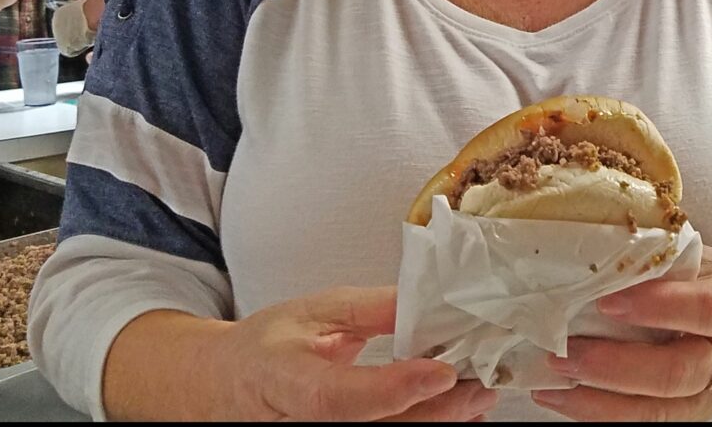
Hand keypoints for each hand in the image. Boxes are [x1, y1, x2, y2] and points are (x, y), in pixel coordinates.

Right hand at [105, 286, 498, 421]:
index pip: (340, 398)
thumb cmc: (270, 346)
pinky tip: (450, 407)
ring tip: (477, 393)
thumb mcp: (312, 311)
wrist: (231, 388)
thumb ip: (367, 308)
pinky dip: (423, 424)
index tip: (439, 369)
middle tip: (480, 382)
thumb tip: (422, 298)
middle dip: (436, 410)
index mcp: (285, 381)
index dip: (393, 388)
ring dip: (439, 421)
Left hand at [532, 246, 711, 420]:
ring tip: (554, 381)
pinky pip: (644, 421)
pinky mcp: (688, 414)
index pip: (705, 309)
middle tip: (567, 352)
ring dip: (600, 400)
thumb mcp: (703, 258)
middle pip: (678, 373)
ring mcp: (709, 395)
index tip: (608, 301)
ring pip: (659, 410)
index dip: (659, 306)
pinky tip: (560, 398)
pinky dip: (600, 413)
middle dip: (617, 366)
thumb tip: (598, 247)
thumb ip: (662, 256)